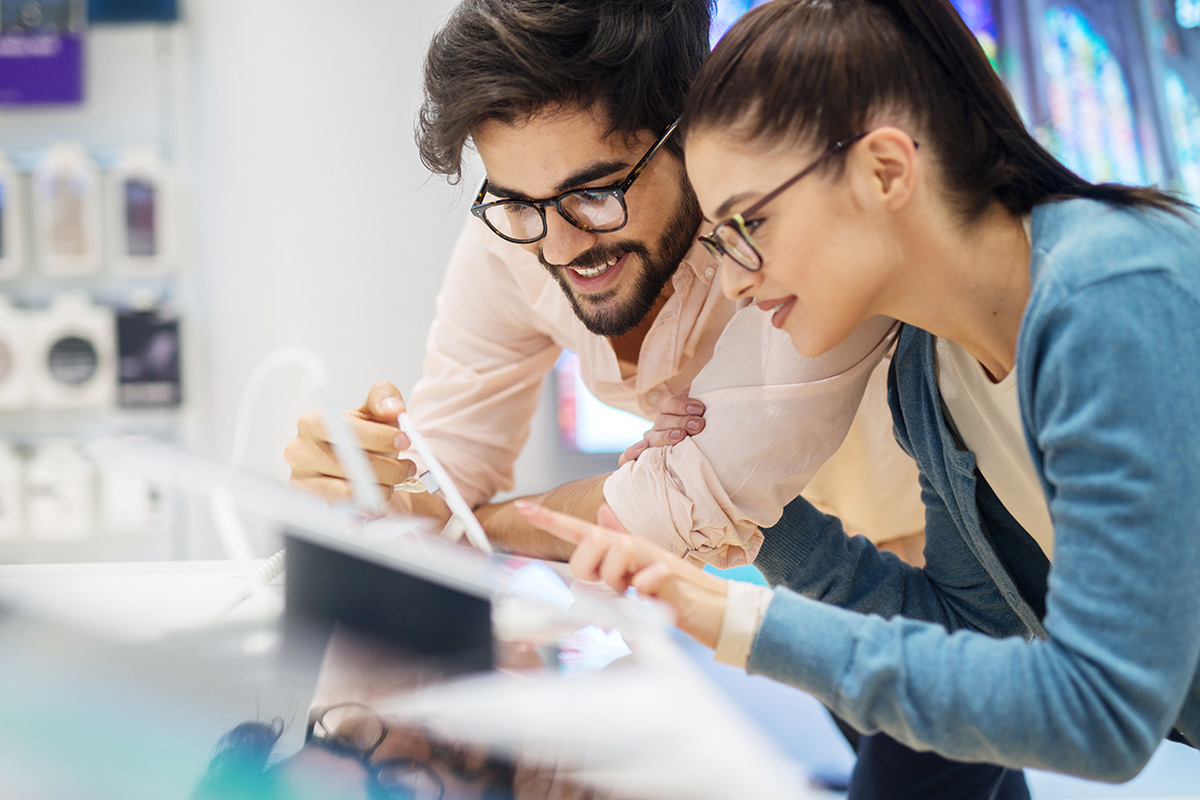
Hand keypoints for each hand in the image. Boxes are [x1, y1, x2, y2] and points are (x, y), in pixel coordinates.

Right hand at [285, 381, 416, 506]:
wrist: (354, 463)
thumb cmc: (363, 436)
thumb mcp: (374, 411)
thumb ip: (385, 399)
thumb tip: (394, 409)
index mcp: (312, 422)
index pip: (343, 429)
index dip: (377, 436)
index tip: (403, 440)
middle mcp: (300, 451)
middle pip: (348, 464)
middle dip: (388, 468)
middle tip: (407, 468)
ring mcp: (301, 481)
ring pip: (350, 491)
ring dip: (381, 488)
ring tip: (392, 481)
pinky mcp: (311, 506)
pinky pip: (347, 510)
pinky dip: (369, 505)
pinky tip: (377, 494)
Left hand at [514, 501, 727, 649]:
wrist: (714, 608)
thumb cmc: (672, 592)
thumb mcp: (639, 572)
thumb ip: (618, 547)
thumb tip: (602, 514)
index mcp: (621, 546)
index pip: (579, 530)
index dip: (549, 520)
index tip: (524, 508)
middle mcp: (631, 545)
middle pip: (588, 547)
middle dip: (592, 572)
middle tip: (615, 587)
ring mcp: (649, 558)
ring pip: (610, 566)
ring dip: (619, 589)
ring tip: (638, 594)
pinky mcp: (665, 575)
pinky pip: (640, 583)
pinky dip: (643, 594)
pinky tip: (654, 597)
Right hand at [618, 391, 705, 466]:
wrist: (698, 463)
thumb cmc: (701, 431)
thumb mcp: (701, 416)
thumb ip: (701, 406)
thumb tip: (707, 391)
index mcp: (667, 413)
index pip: (668, 404)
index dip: (682, 405)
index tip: (700, 409)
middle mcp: (657, 428)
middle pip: (662, 421)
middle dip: (681, 421)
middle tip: (698, 425)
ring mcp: (650, 444)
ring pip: (651, 438)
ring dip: (666, 436)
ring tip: (681, 436)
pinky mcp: (643, 461)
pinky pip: (627, 459)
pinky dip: (630, 453)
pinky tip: (642, 447)